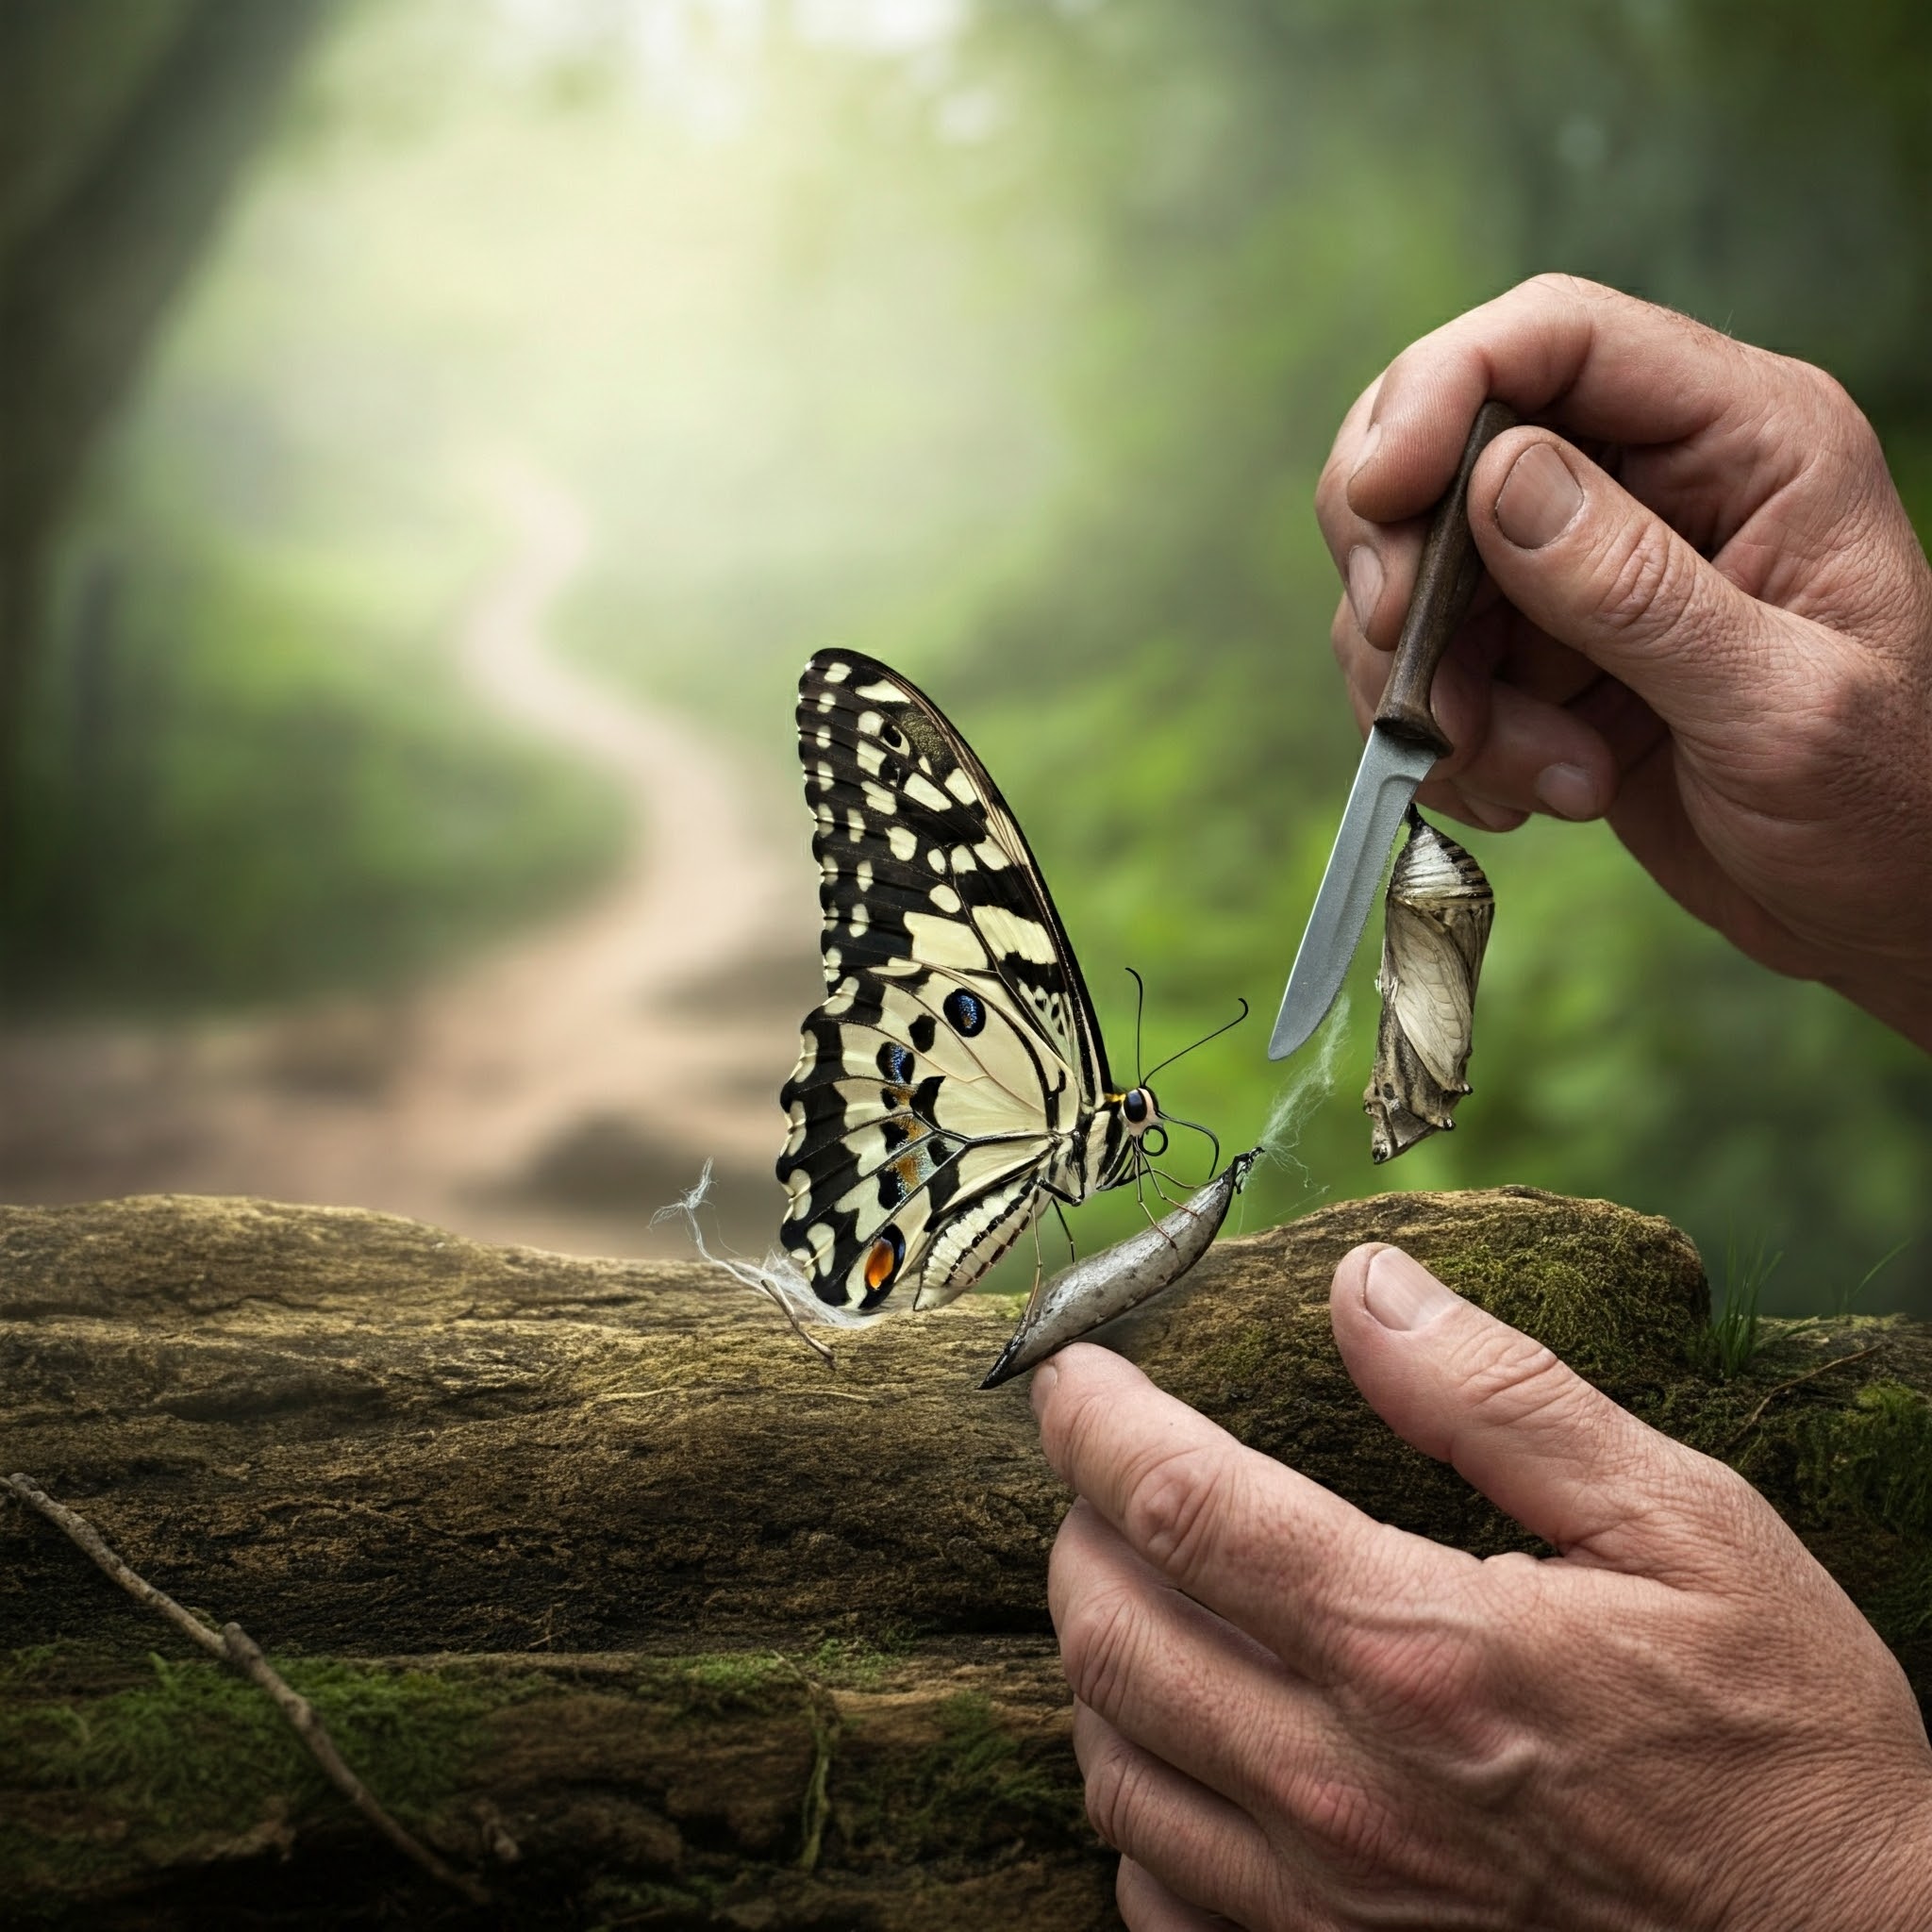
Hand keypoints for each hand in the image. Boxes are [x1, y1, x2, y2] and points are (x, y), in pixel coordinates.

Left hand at [1036, 1245, 1931, 1929]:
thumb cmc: (1783, 1743)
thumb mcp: (1685, 1525)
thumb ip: (1500, 1397)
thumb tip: (1365, 1288)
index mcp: (1418, 1650)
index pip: (1180, 1503)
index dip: (1095, 1417)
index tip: (1069, 1367)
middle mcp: (1343, 1786)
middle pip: (1107, 1629)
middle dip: (1080, 1524)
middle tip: (1112, 1469)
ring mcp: (1328, 1903)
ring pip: (1111, 1760)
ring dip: (1099, 1652)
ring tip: (1144, 1585)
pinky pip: (1155, 1887)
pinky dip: (1140, 1796)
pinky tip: (1192, 1743)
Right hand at [1316, 275, 1931, 1049]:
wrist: (1883, 910)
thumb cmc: (1887, 804)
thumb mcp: (1780, 704)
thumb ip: (1638, 589)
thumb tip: (1496, 476)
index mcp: (1747, 439)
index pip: (1556, 337)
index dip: (1438, 393)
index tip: (1378, 501)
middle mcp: (1654, 481)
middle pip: (1448, 442)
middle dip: (1402, 561)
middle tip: (1402, 658)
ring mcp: (1587, 571)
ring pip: (1420, 576)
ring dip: (1434, 687)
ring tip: (1537, 777)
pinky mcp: (1543, 656)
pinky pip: (1428, 669)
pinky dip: (1447, 744)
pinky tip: (1531, 799)